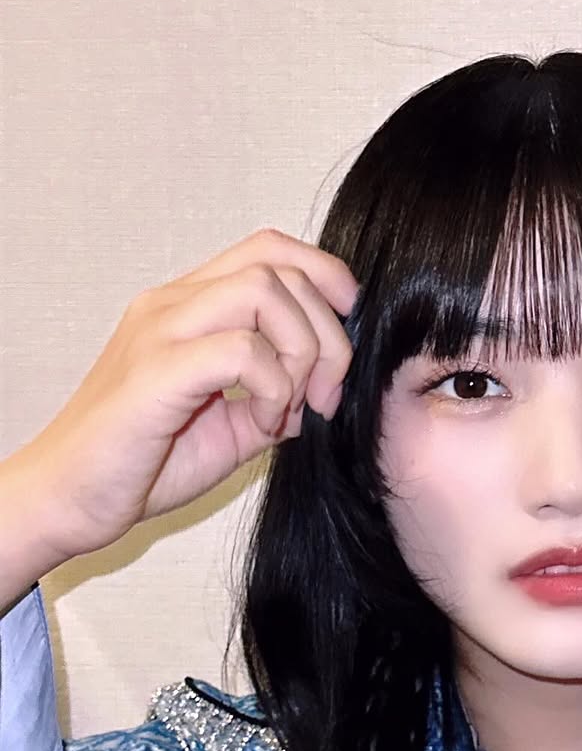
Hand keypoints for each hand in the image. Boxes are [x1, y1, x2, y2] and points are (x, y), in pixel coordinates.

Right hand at [16, 228, 358, 562]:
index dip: (325, 280)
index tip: (341, 345)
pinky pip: (242, 350)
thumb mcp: (229, 429)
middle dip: (328, 331)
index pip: (269, 249)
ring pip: (264, 291)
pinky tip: (263, 425)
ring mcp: (160, 331)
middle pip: (278, 264)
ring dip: (302, 354)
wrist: (70, 501)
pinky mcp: (155, 372)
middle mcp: (172, 304)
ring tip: (292, 409)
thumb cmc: (140, 465)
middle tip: (326, 396)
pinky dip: (273, 389)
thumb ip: (274, 402)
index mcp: (188, 307)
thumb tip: (321, 395)